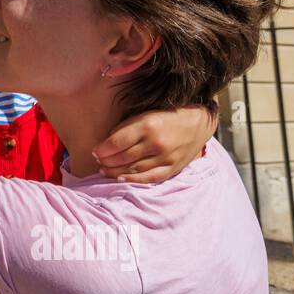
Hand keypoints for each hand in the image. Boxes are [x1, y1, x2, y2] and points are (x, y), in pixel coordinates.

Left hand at [93, 105, 215, 182]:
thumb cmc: (167, 114)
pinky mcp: (172, 168)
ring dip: (115, 171)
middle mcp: (156, 142)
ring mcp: (165, 157)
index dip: (102, 149)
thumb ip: (127, 126)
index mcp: (147, 124)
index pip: (117, 142)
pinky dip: (133, 180)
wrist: (199, 121)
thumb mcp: (146, 112)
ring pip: (133, 169)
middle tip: (98, 161)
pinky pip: (149, 178)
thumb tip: (105, 143)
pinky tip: (121, 178)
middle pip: (123, 157)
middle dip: (106, 161)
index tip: (95, 151)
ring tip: (104, 170)